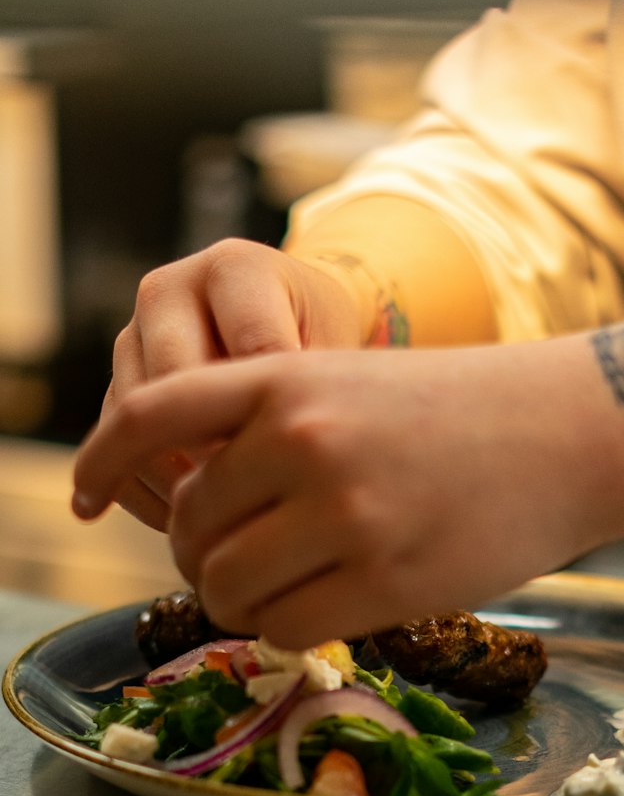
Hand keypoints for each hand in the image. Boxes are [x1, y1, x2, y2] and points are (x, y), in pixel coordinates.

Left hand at [73, 341, 617, 645]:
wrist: (574, 433)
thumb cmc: (464, 411)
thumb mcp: (355, 383)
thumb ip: (274, 430)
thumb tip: (196, 510)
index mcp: (289, 378)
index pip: (149, 415)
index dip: (97, 461)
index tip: (78, 496)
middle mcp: (303, 443)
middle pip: (185, 528)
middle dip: (197, 552)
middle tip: (241, 558)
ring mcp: (344, 517)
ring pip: (223, 587)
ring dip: (239, 596)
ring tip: (287, 583)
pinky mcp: (385, 583)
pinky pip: (284, 627)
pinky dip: (286, 627)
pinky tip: (325, 604)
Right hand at [105, 239, 368, 529]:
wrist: (292, 324)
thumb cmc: (323, 337)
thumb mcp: (337, 348)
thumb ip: (311, 392)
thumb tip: (274, 460)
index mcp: (235, 269)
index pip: (251, 349)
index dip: (279, 417)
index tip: (301, 464)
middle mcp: (169, 292)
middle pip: (175, 383)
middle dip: (215, 450)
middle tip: (256, 503)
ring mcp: (134, 337)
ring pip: (133, 420)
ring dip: (175, 482)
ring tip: (226, 524)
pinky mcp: (117, 386)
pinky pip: (114, 449)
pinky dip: (149, 495)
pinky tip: (190, 526)